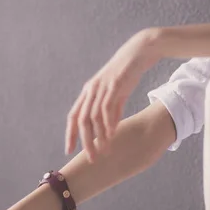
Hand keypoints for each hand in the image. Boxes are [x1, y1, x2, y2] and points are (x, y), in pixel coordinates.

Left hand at [65, 29, 159, 162]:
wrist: (139, 51)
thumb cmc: (128, 72)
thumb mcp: (118, 92)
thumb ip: (113, 109)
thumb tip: (110, 128)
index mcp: (89, 91)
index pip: (74, 116)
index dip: (70, 134)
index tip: (69, 150)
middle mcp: (91, 89)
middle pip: (82, 120)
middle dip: (85, 141)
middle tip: (90, 157)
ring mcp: (102, 86)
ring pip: (94, 116)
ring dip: (98, 136)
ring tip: (104, 151)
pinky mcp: (114, 84)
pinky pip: (108, 107)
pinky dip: (109, 122)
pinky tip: (112, 134)